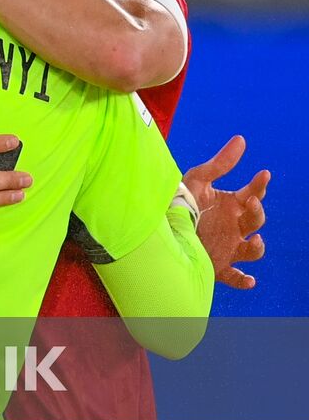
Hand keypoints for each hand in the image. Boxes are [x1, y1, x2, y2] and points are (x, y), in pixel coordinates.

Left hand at [182, 136, 269, 288]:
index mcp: (231, 205)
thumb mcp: (197, 179)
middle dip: (257, 211)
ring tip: (255, 240)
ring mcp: (228, 247)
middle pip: (257, 220)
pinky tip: (248, 281)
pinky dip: (244, 281)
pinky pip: (235, 277)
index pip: (253, 194)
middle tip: (248, 202)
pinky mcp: (217, 266)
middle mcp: (233, 226)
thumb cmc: (180, 200)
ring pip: (253, 250)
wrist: (156, 227)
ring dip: (258, 247)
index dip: (260, 185)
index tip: (262, 174)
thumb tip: (241, 139)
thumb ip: (220, 163)